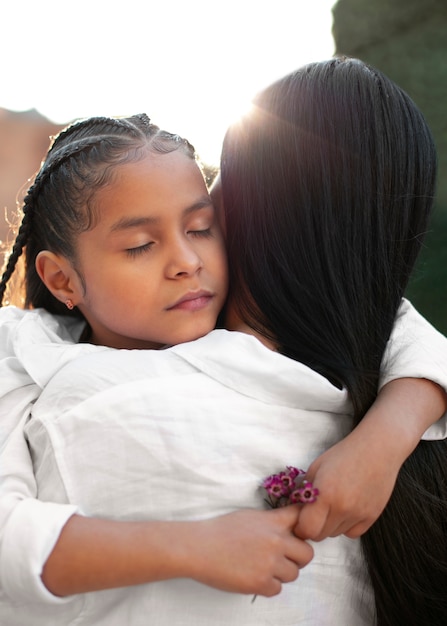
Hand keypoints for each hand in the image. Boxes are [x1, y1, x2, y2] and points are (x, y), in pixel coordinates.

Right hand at [187, 506, 313, 596]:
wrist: (199, 547)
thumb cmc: (221, 530)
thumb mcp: (250, 516)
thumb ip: (272, 521)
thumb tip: (291, 527)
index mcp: (273, 521)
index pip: (302, 518)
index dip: (304, 525)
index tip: (299, 531)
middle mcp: (276, 541)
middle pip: (308, 553)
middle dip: (298, 557)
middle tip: (285, 557)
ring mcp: (270, 563)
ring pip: (294, 574)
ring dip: (282, 573)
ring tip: (264, 567)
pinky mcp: (261, 583)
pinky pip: (278, 589)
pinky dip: (268, 585)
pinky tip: (254, 576)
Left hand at [294, 378, 446, 541]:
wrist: (377, 448)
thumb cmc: (344, 454)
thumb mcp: (317, 467)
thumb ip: (305, 490)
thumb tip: (297, 509)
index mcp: (325, 494)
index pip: (306, 529)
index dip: (300, 526)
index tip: (301, 518)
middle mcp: (342, 508)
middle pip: (320, 535)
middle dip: (313, 526)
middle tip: (315, 511)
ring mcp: (359, 514)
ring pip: (335, 534)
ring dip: (330, 525)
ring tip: (333, 505)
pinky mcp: (372, 517)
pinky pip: (352, 533)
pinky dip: (346, 526)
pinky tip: (346, 509)